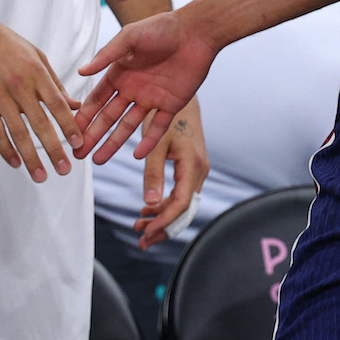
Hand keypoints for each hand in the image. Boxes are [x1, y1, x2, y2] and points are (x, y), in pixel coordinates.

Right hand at [0, 13, 82, 181]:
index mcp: (37, 73)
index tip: (79, 144)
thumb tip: (75, 105)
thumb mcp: (37, 57)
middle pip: (40, 124)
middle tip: (65, 169)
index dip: (69, 126)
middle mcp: (20, 86)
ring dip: (31, 157)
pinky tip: (15, 163)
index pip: (58, 105)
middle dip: (54, 149)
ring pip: (18, 133)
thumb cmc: (8, 44)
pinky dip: (6, 149)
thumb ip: (55, 83)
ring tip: (41, 175)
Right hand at [73, 9, 219, 162]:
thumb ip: (107, 56)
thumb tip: (81, 72)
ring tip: (98, 160)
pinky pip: (158, 127)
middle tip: (77, 154)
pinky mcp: (171, 104)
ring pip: (128, 126)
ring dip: (114, 143)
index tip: (69, 131)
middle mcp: (133, 89)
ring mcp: (151, 98)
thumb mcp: (129, 37)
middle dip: (93, 135)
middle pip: (108, 117)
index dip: (84, 116)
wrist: (196, 31)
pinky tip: (136, 155)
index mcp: (120, 73)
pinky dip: (148, 141)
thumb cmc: (161, 28)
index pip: (97, 99)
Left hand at [134, 99, 208, 247]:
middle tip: (142, 241)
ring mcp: (197, 170)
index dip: (163, 221)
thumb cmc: (168, 115)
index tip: (145, 232)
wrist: (182, 98)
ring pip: (182, 204)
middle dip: (163, 227)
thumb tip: (149, 204)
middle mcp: (199, 170)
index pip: (180, 204)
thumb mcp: (156, 144)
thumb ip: (153, 174)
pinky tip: (148, 209)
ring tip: (140, 227)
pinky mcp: (191, 168)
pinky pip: (181, 193)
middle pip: (184, 210)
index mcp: (193, 165)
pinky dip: (165, 204)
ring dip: (162, 218)